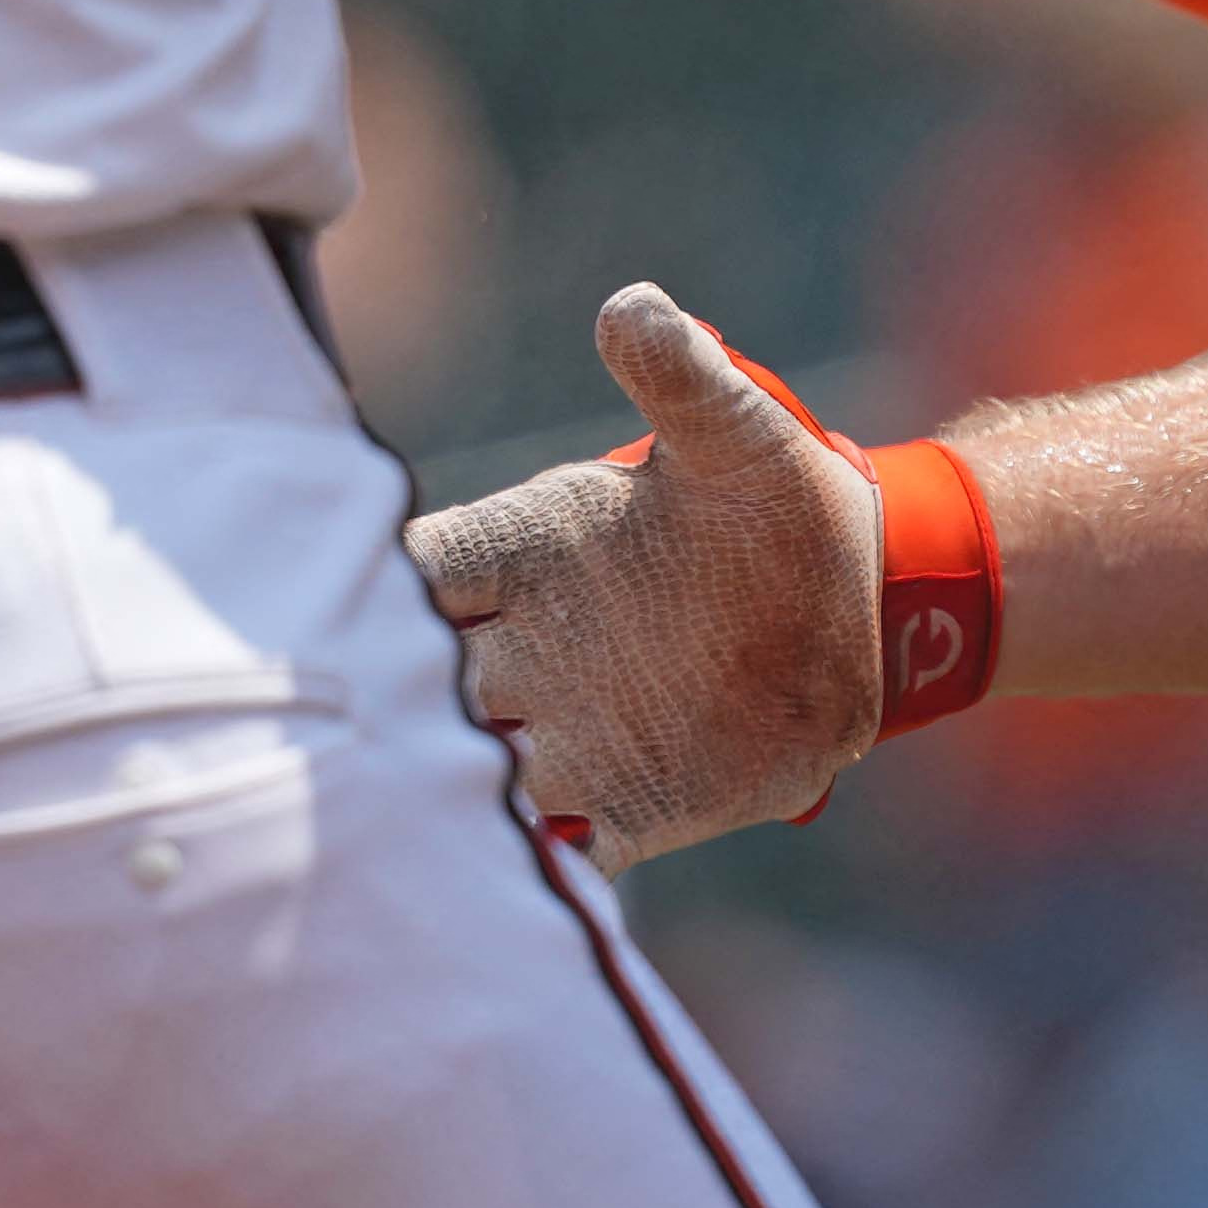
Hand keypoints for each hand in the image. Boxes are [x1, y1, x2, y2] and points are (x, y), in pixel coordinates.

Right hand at [406, 286, 883, 866]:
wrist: (863, 606)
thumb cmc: (782, 500)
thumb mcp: (738, 432)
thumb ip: (680, 375)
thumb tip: (634, 307)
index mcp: (528, 550)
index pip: (419, 576)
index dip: (376, 602)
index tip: (344, 627)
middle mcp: (528, 648)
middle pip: (425, 690)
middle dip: (396, 719)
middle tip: (359, 752)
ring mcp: (570, 734)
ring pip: (477, 780)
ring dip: (456, 805)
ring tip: (416, 837)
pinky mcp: (628, 806)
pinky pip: (562, 854)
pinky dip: (537, 874)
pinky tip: (510, 900)